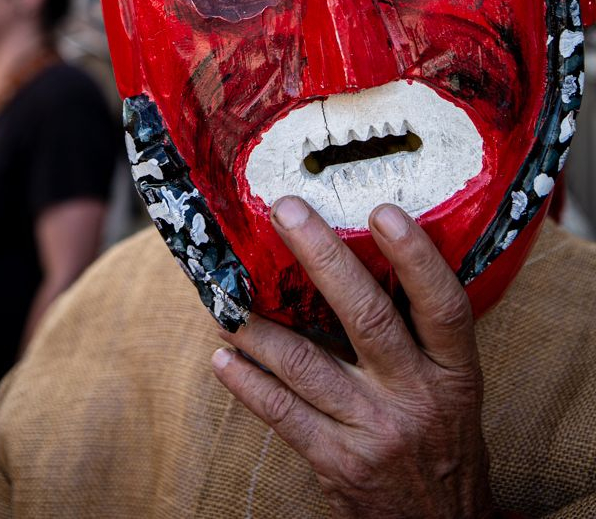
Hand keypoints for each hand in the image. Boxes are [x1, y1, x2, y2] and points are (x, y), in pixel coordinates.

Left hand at [211, 198, 493, 518]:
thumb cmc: (442, 440)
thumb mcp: (453, 387)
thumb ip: (421, 335)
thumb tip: (365, 256)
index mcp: (453, 372)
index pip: (443, 305)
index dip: (416, 257)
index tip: (383, 212)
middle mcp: (416, 397)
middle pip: (367, 317)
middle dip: (322, 258)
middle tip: (284, 212)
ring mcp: (374, 431)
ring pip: (306, 364)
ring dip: (259, 325)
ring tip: (225, 295)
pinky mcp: (337, 463)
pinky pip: (282, 413)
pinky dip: (247, 382)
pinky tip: (222, 357)